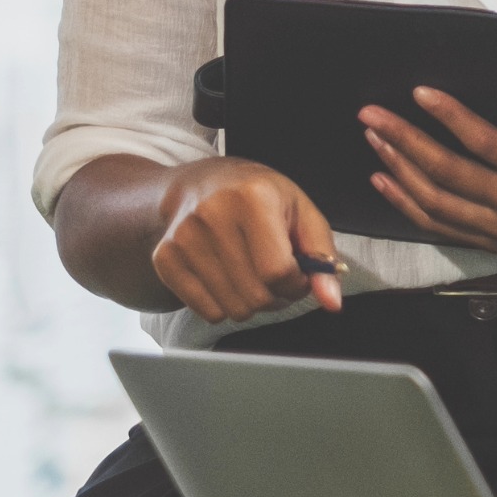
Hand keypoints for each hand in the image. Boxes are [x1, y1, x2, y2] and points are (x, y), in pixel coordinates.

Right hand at [151, 158, 342, 323]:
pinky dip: (225, 305)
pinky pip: (206, 311)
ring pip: (232, 309)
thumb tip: (331, 301)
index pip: (278, 271)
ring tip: (254, 277)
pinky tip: (229, 279)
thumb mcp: (301, 211)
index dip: (297, 284)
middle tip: (277, 278)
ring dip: (252, 303)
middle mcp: (213, 215)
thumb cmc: (258, 197)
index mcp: (253, 197)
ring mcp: (184, 238)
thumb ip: (322, 255)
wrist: (200, 184)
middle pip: (256, 295)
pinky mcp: (164, 259)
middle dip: (277, 296)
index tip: (299, 276)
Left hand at [361, 65, 496, 283]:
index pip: (487, 145)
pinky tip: (384, 182)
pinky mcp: (494, 242)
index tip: (421, 94)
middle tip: (373, 115)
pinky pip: (441, 227)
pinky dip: (407, 206)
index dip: (452, 119)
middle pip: (449, 174)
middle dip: (405, 142)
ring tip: (374, 139)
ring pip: (437, 204)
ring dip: (400, 171)